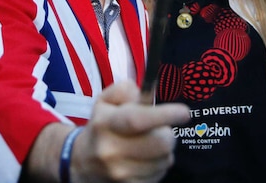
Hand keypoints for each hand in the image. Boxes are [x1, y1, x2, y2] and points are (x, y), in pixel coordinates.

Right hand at [71, 81, 189, 182]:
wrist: (81, 162)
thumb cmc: (101, 126)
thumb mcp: (105, 101)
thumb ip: (126, 90)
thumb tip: (147, 94)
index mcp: (106, 124)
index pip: (138, 120)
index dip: (165, 115)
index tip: (184, 112)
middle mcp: (111, 150)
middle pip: (161, 143)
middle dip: (168, 133)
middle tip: (161, 130)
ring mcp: (120, 173)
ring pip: (165, 160)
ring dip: (164, 151)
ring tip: (150, 145)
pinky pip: (160, 175)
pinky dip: (158, 166)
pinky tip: (146, 160)